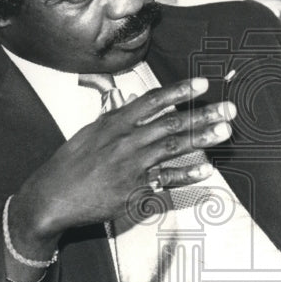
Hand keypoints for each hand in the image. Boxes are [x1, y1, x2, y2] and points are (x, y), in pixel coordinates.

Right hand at [11, 78, 233, 250]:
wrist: (52, 197)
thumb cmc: (70, 165)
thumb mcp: (90, 133)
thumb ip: (117, 118)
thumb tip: (136, 104)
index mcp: (114, 123)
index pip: (153, 101)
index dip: (179, 91)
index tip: (202, 84)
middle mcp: (125, 141)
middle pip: (171, 123)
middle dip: (203, 114)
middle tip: (228, 109)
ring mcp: (131, 165)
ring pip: (173, 148)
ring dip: (202, 139)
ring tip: (225, 132)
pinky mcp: (134, 189)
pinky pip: (167, 179)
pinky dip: (187, 174)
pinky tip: (206, 169)